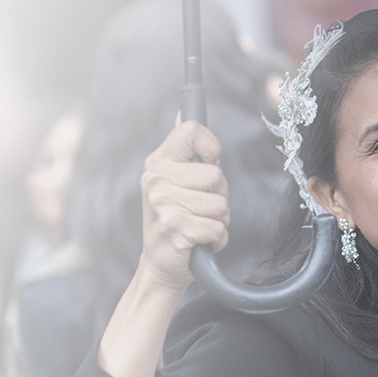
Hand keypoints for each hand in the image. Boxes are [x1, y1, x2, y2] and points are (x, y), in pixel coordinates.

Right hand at [138, 119, 230, 290]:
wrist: (159, 265)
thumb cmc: (174, 219)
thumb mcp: (171, 180)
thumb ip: (183, 149)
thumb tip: (183, 111)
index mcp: (158, 163)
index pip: (191, 131)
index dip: (210, 148)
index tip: (208, 164)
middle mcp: (156, 181)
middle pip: (216, 175)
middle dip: (219, 196)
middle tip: (200, 208)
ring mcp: (164, 206)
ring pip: (221, 205)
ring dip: (219, 220)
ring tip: (199, 225)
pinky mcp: (176, 230)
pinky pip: (218, 229)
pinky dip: (217, 239)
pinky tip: (200, 241)